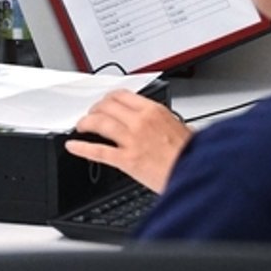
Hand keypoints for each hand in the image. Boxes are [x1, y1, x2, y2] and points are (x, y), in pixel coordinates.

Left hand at [64, 90, 193, 192]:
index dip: (108, 98)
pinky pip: (98, 151)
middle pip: (107, 106)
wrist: (197, 174)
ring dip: (86, 123)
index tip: (104, 102)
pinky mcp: (127, 160)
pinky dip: (82, 148)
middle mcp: (140, 121)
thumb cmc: (193, 155)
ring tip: (80, 126)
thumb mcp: (182, 129)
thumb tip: (170, 125)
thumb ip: (169, 123)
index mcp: (154, 111)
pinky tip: (73, 147)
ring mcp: (132, 140)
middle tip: (90, 114)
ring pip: (100, 123)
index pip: (122, 96)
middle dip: (94, 109)